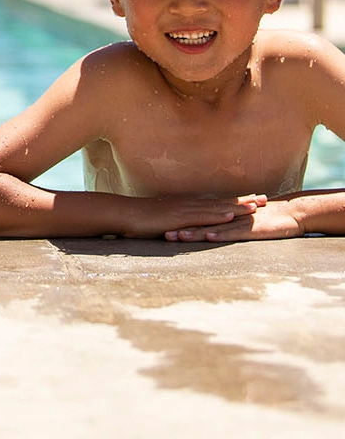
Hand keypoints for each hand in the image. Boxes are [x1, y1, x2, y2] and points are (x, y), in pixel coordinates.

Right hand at [123, 194, 267, 238]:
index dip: (234, 200)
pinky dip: (218, 217)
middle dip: (244, 200)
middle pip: (221, 202)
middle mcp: (188, 204)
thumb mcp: (161, 221)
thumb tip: (182, 230)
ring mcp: (184, 210)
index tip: (252, 198)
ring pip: (216, 208)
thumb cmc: (137, 219)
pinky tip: (231, 217)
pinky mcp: (178, 219)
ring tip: (257, 206)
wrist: (122, 213)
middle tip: (265, 198)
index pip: (215, 202)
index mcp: (185, 205)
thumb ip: (175, 224)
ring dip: (237, 207)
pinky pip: (202, 217)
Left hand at [164, 198, 302, 241]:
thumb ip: (225, 229)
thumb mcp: (241, 226)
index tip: (158, 228)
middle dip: (179, 229)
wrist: (291, 214)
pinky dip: (221, 234)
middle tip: (159, 233)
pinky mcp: (250, 229)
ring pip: (212, 227)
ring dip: (194, 232)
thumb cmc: (265, 221)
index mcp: (222, 218)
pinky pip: (233, 232)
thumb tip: (208, 235)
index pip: (196, 222)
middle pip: (198, 224)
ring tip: (176, 236)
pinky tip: (210, 236)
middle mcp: (226, 219)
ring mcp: (237, 223)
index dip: (178, 224)